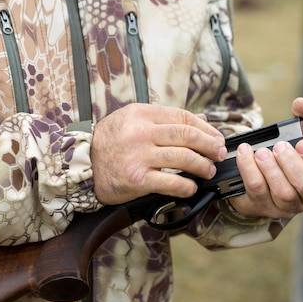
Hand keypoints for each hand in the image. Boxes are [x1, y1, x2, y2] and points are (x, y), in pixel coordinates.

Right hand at [91, 103, 226, 204]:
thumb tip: (202, 121)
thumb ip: (164, 120)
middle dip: (210, 146)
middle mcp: (141, 133)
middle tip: (219, 153)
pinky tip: (191, 187)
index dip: (206, 128)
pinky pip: (171, 182)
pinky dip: (186, 186)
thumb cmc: (108, 143)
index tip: (216, 138)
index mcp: (141, 114)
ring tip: (208, 170)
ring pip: (183, 158)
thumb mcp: (132, 121)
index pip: (183, 117)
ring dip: (202, 166)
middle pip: (187, 136)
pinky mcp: (137, 179)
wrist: (82, 166)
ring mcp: (139, 156)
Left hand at [228, 98, 302, 218]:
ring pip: (282, 192)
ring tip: (262, 152)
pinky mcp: (261, 207)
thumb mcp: (295, 136)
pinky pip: (257, 189)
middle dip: (292, 164)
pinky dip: (249, 169)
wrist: (251, 180)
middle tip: (280, 147)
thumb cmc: (281, 158)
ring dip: (271, 169)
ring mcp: (283, 207)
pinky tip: (245, 154)